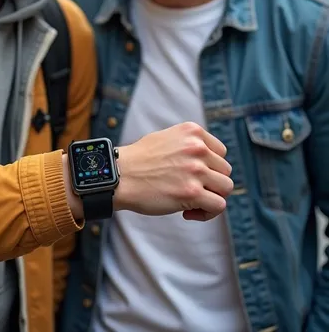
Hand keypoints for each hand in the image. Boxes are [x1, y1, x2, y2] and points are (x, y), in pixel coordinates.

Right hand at [114, 122, 232, 220]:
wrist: (119, 175)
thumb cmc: (139, 160)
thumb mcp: (167, 138)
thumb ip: (189, 145)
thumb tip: (208, 161)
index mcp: (192, 132)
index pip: (220, 152)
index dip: (210, 167)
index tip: (195, 176)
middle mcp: (197, 148)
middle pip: (225, 170)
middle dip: (211, 183)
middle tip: (190, 191)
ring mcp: (196, 170)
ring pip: (226, 188)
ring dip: (211, 197)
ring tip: (191, 202)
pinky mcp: (192, 192)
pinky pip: (218, 205)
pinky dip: (207, 213)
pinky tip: (188, 213)